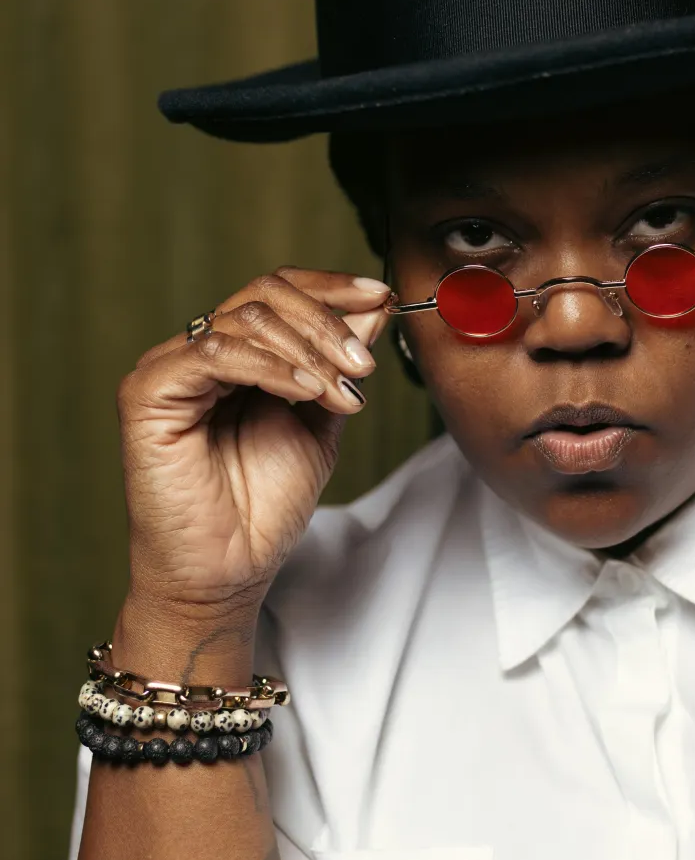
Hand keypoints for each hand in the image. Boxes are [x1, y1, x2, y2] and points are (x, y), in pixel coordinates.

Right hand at [116, 267, 392, 656]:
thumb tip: (373, 309)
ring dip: (309, 350)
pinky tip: (307, 392)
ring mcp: (169, 369)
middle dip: (327, 324)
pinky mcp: (147, 393)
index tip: (381, 297)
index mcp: (236, 353)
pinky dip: (271, 367)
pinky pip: (214, 353)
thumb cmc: (264, 506)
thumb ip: (339, 364)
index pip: (278, 291)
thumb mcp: (320, 420)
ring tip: (342, 394)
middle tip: (364, 366)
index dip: (331, 287)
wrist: (228, 572)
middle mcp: (198, 352)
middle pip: (264, 294)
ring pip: (244, 318)